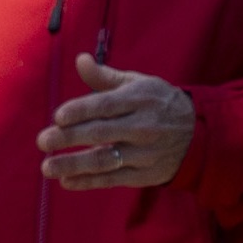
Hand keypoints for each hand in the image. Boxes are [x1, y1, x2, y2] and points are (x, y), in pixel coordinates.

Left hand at [37, 47, 192, 190]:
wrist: (198, 135)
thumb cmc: (159, 103)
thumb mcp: (137, 84)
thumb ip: (105, 76)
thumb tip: (80, 60)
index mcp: (139, 99)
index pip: (105, 105)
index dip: (80, 110)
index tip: (58, 116)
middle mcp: (142, 127)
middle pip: (100, 133)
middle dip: (69, 138)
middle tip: (43, 140)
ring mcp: (144, 154)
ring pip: (104, 160)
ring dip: (73, 165)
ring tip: (48, 167)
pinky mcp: (144, 175)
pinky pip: (112, 179)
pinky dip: (88, 182)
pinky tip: (67, 181)